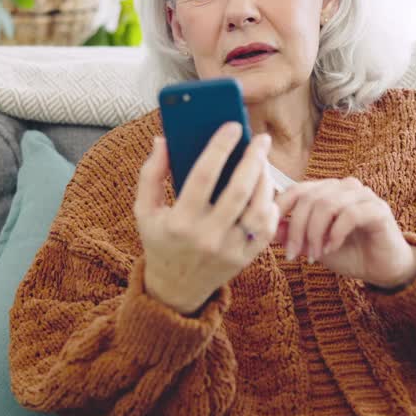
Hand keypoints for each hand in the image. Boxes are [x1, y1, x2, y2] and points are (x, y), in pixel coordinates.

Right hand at [134, 123, 277, 314]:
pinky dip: (270, 205)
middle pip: (238, 191)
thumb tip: (163, 139)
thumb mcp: (145, 210)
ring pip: (258, 209)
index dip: (219, 147)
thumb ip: (151, 174)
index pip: (203, 177)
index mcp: (180, 222)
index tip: (232, 125)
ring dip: (265, 181)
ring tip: (263, 161)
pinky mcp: (246, 259)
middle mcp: (207, 237)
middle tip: (259, 139)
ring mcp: (229, 250)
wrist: (175, 289)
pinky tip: (266, 188)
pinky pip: (266, 228)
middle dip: (253, 159)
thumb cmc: (161, 240)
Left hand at [273, 177, 415, 289]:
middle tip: (293, 255)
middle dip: (297, 229)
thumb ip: (293, 234)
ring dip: (315, 234)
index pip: (297, 190)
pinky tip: (331, 249)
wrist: (383, 269)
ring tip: (314, 256)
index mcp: (327, 191)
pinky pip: (349, 214)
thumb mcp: (313, 246)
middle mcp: (344, 187)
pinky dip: (334, 234)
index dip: (280, 209)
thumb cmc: (349, 254)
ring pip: (327, 205)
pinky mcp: (378, 209)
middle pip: (309, 198)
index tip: (269, 234)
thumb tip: (265, 227)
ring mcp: (363, 195)